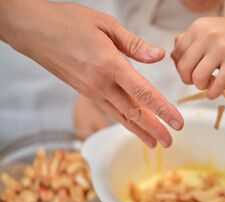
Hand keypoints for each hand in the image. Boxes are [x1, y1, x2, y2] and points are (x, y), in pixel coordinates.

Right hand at [0, 0, 182, 147]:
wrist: (32, 29)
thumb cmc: (68, 21)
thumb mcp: (106, 25)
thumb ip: (135, 44)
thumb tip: (158, 56)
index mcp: (110, 65)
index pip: (143, 93)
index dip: (163, 110)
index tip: (177, 123)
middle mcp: (100, 84)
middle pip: (133, 112)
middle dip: (154, 129)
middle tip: (170, 142)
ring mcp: (91, 90)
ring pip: (120, 116)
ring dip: (139, 131)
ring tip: (154, 143)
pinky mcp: (84, 91)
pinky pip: (109, 110)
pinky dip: (124, 122)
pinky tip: (132, 126)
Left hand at [171, 16, 224, 98]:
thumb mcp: (210, 30)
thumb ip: (190, 41)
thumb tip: (172, 56)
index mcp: (198, 27)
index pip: (176, 54)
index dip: (180, 68)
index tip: (190, 72)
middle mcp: (207, 34)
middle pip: (183, 67)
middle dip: (188, 80)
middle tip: (198, 81)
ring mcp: (221, 46)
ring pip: (197, 77)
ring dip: (201, 86)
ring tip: (208, 85)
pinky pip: (218, 84)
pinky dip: (213, 93)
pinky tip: (215, 94)